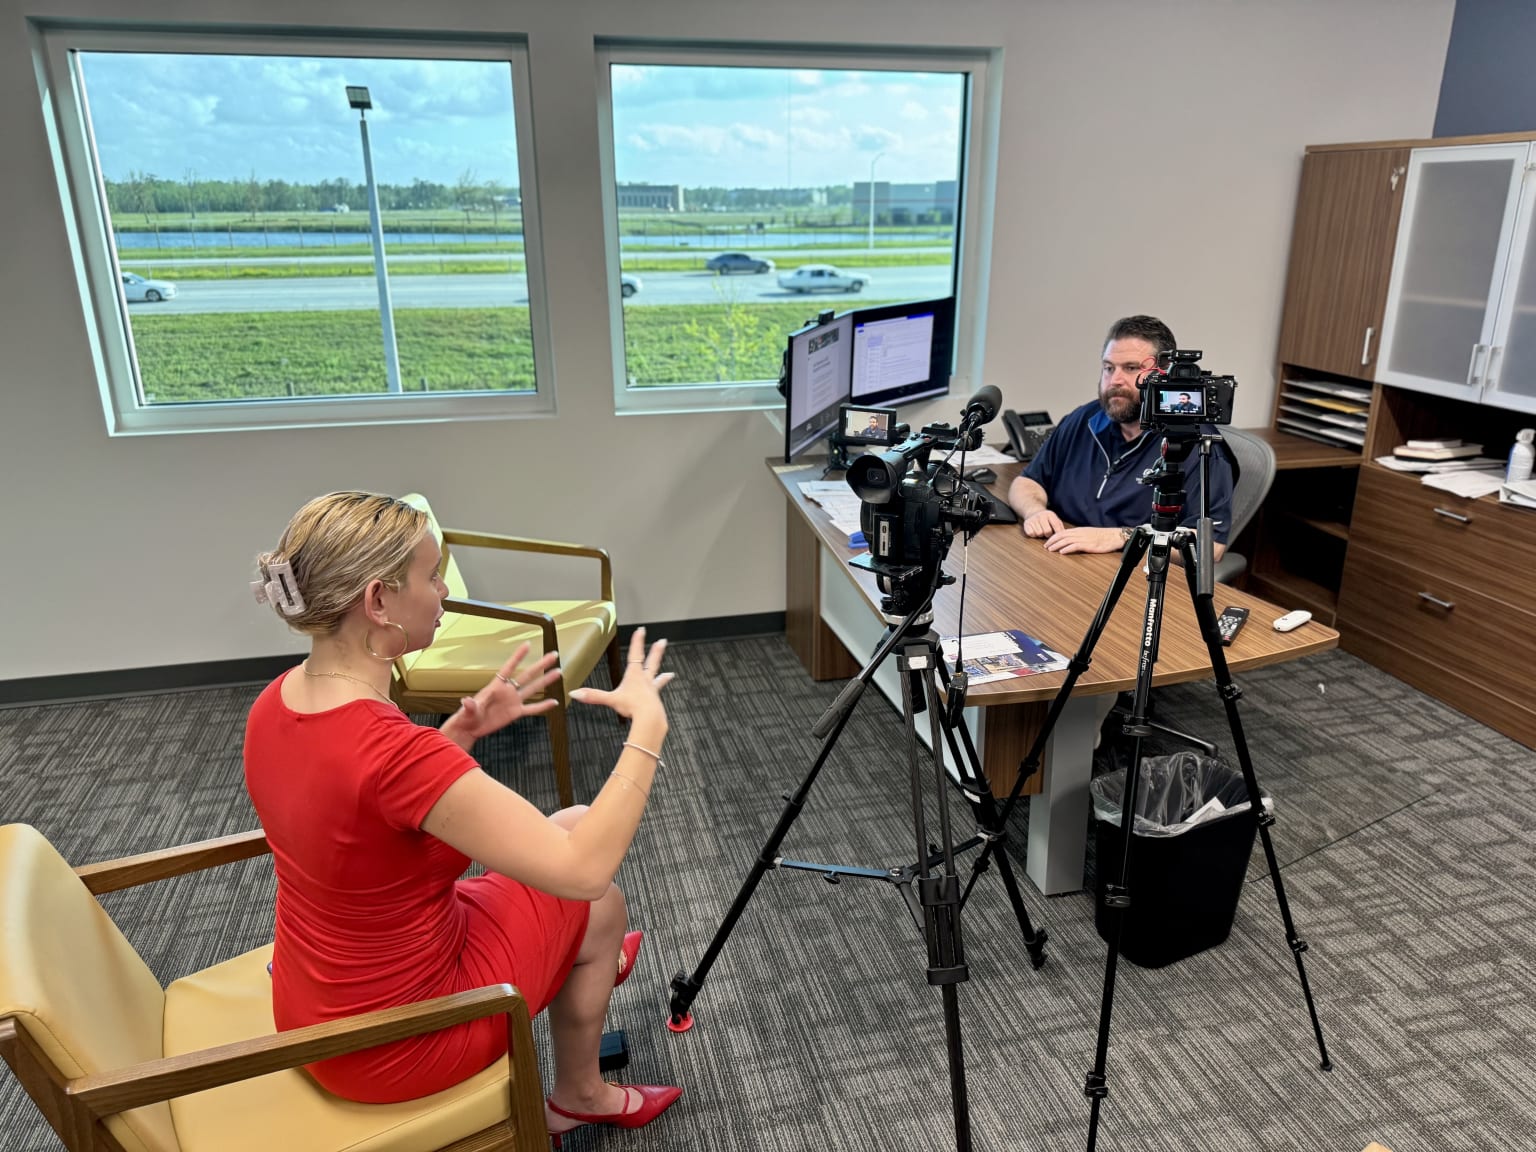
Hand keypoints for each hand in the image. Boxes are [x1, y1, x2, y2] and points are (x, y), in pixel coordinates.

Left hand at [441, 643, 561, 748]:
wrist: (471, 728)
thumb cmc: (467, 716)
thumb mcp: (468, 710)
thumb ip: (470, 706)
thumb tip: (467, 701)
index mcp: (496, 686)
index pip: (509, 668)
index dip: (518, 656)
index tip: (528, 644)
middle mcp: (508, 691)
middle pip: (527, 675)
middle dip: (540, 665)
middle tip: (553, 655)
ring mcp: (513, 701)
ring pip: (533, 689)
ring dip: (545, 681)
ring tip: (558, 672)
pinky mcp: (516, 712)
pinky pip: (532, 708)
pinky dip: (543, 706)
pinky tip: (554, 702)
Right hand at [570, 627, 672, 722]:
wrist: (650, 717)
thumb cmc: (633, 707)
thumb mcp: (611, 699)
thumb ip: (594, 696)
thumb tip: (576, 693)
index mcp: (634, 676)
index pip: (635, 654)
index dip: (637, 641)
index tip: (641, 630)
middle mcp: (645, 680)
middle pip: (651, 662)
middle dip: (656, 651)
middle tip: (662, 642)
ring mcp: (651, 689)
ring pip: (657, 676)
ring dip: (662, 672)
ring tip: (669, 672)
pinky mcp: (655, 699)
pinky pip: (658, 690)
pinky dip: (661, 686)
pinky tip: (662, 689)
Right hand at [1021, 509, 1063, 537]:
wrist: (1033, 512)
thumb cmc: (1047, 519)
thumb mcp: (1054, 519)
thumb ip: (1060, 527)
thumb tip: (1065, 535)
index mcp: (1050, 514)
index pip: (1056, 525)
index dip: (1058, 533)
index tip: (1059, 537)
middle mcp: (1041, 515)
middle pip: (1047, 531)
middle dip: (1048, 535)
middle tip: (1048, 534)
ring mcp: (1033, 519)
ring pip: (1039, 533)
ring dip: (1040, 535)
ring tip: (1041, 531)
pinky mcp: (1026, 523)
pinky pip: (1031, 534)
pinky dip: (1033, 535)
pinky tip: (1035, 531)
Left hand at [1043, 526, 1123, 554]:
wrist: (1114, 536)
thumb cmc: (1102, 536)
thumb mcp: (1088, 534)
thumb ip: (1079, 536)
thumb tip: (1070, 541)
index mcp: (1079, 530)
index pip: (1062, 532)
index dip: (1053, 537)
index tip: (1047, 542)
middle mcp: (1079, 533)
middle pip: (1062, 535)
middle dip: (1052, 541)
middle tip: (1045, 547)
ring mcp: (1083, 538)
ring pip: (1066, 540)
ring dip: (1057, 545)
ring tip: (1050, 550)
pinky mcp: (1088, 545)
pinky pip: (1075, 546)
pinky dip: (1067, 549)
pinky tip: (1062, 552)